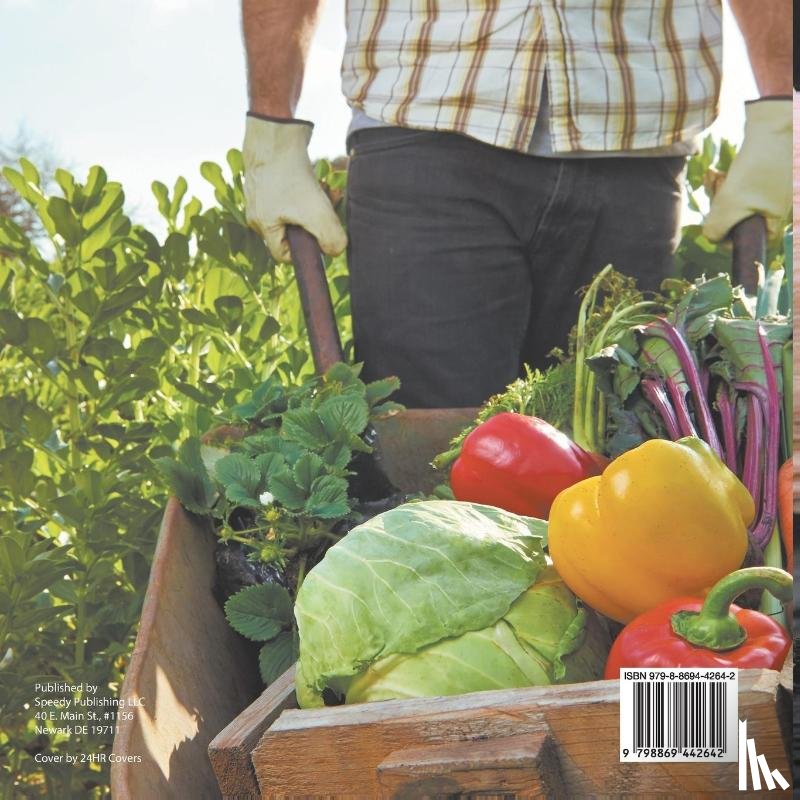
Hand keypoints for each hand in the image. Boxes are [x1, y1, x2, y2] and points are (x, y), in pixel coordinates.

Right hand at [242, 114, 347, 261]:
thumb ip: (331, 239)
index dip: (305, 251)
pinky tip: (320, 178)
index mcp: (262, 225)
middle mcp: (258, 211)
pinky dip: (309, 188)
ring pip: (296, 209)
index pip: (283, 254)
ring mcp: (263, 192)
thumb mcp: (317, 214)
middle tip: (329, 208)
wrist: (276, 131)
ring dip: (316, 203)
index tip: (321, 235)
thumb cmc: (291, 175)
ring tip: (327, 190)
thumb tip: (335, 250)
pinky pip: (293, 191)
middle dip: (316, 222)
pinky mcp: (271, 175)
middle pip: (293, 230)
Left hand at [702, 98, 790, 242]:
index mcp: (775, 217)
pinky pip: (737, 185)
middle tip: (714, 192)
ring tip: (713, 176)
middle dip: (719, 207)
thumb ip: (717, 228)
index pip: (754, 240)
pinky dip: (724, 180)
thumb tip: (711, 238)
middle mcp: (775, 204)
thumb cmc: (756, 166)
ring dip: (718, 192)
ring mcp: (768, 188)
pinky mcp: (760, 172)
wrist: (774, 123)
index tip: (716, 225)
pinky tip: (714, 172)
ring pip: (734, 200)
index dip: (731, 238)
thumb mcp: (730, 203)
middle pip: (738, 219)